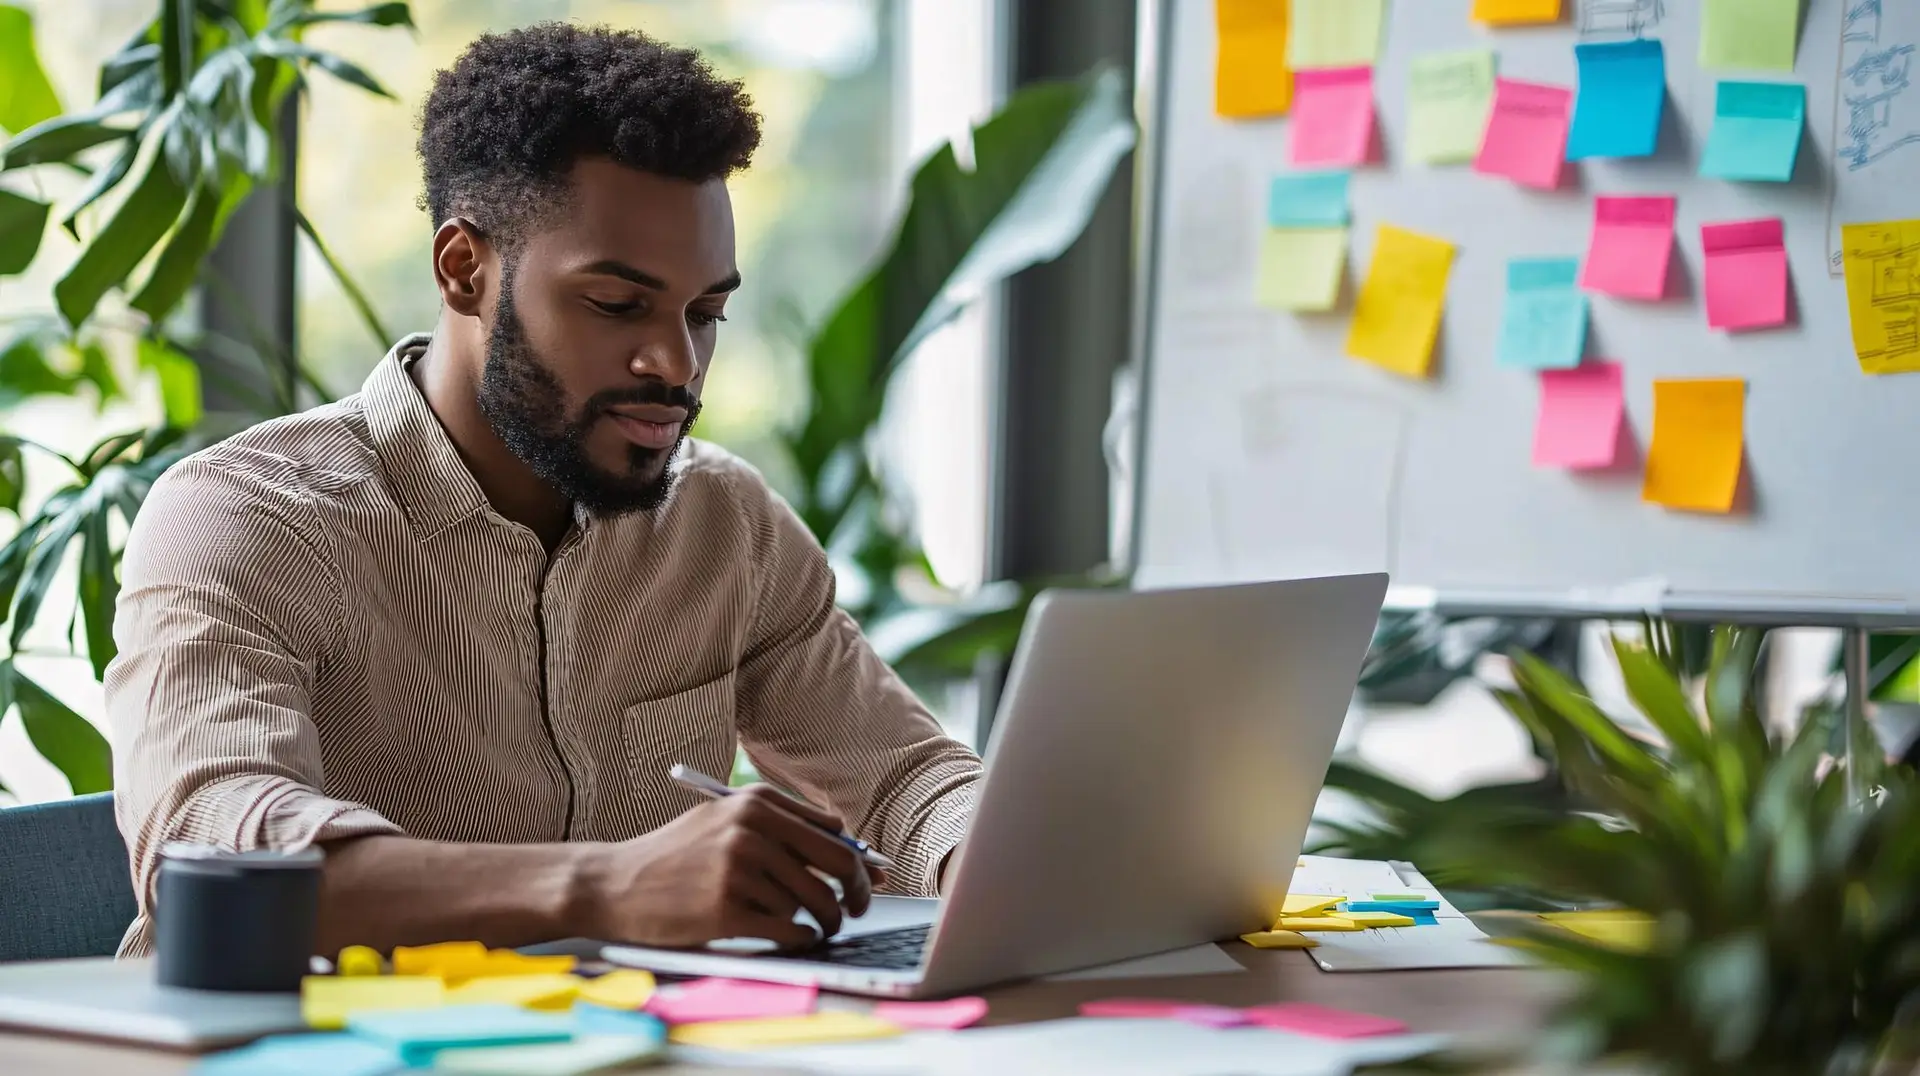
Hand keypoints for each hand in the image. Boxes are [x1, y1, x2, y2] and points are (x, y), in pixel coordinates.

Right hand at [581, 785, 874, 948]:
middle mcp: (752, 829)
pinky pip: (789, 928)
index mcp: (756, 802)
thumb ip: (778, 828)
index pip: (832, 830)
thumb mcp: (722, 820)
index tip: (867, 878)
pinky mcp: (728, 908)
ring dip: (820, 920)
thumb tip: (849, 849)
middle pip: (836, 862)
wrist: (615, 883)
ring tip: (815, 927)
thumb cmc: (675, 855)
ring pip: (812, 900)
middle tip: (855, 908)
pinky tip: (794, 938)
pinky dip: (800, 938)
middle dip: (855, 890)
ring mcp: (740, 868)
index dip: (857, 858)